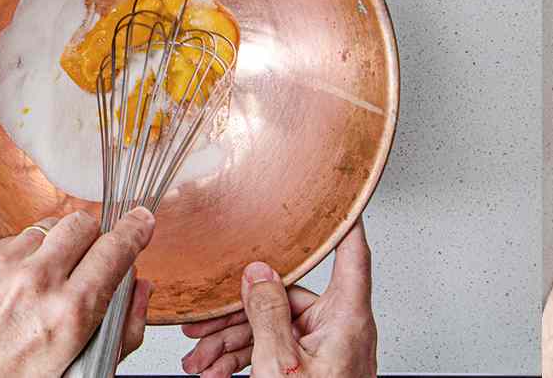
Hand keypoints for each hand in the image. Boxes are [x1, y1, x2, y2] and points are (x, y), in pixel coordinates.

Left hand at [0, 208, 154, 377]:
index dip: (135, 230)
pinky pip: (10, 241)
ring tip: (42, 281)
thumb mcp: (82, 372)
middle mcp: (35, 282)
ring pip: (46, 228)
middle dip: (92, 238)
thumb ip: (122, 331)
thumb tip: (139, 291)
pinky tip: (13, 288)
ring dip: (52, 248)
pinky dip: (19, 257)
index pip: (117, 247)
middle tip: (87, 259)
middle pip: (82, 223)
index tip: (140, 223)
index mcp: (69, 312)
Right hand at [180, 219, 377, 377]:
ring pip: (276, 329)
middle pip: (290, 297)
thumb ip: (267, 313)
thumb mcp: (281, 365)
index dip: (343, 218)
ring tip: (201, 361)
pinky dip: (247, 360)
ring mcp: (328, 351)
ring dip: (234, 342)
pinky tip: (218, 372)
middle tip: (204, 325)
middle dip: (241, 313)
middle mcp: (342, 329)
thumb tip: (258, 274)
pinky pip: (278, 352)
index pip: (352, 251)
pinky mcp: (314, 372)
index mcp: (348, 316)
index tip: (337, 192)